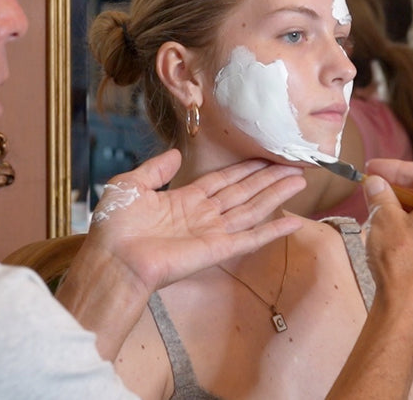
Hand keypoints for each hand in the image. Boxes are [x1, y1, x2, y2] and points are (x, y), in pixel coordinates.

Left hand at [86, 149, 304, 293]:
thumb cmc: (115, 225)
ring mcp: (211, 233)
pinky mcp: (216, 250)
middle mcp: (201, 216)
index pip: (221, 181)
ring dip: (276, 195)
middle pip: (243, 192)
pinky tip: (293, 221)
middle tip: (293, 165)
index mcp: (183, 200)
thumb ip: (156, 169)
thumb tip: (176, 154)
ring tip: (299, 180)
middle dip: (268, 179)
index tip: (265, 158)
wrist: (113, 258)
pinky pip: (249, 238)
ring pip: (251, 209)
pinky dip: (272, 231)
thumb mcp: (131, 184)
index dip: (244, 169)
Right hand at [361, 158, 412, 320]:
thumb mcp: (383, 217)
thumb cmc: (399, 261)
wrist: (404, 303)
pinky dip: (402, 217)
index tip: (374, 168)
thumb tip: (375, 182)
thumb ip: (380, 194)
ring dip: (397, 200)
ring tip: (373, 200)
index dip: (398, 166)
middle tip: (372, 181)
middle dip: (397, 182)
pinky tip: (382, 222)